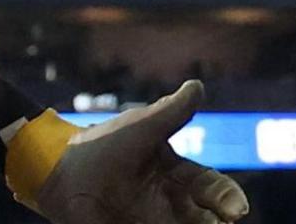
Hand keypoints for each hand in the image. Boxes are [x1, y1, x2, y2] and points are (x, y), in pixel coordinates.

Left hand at [20, 81, 248, 223]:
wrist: (58, 172)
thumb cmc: (102, 146)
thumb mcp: (140, 128)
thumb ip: (170, 112)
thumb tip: (197, 86)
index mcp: (175, 174)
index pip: (211, 187)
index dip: (227, 198)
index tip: (237, 210)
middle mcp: (168, 201)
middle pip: (205, 218)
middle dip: (218, 223)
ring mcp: (150, 220)